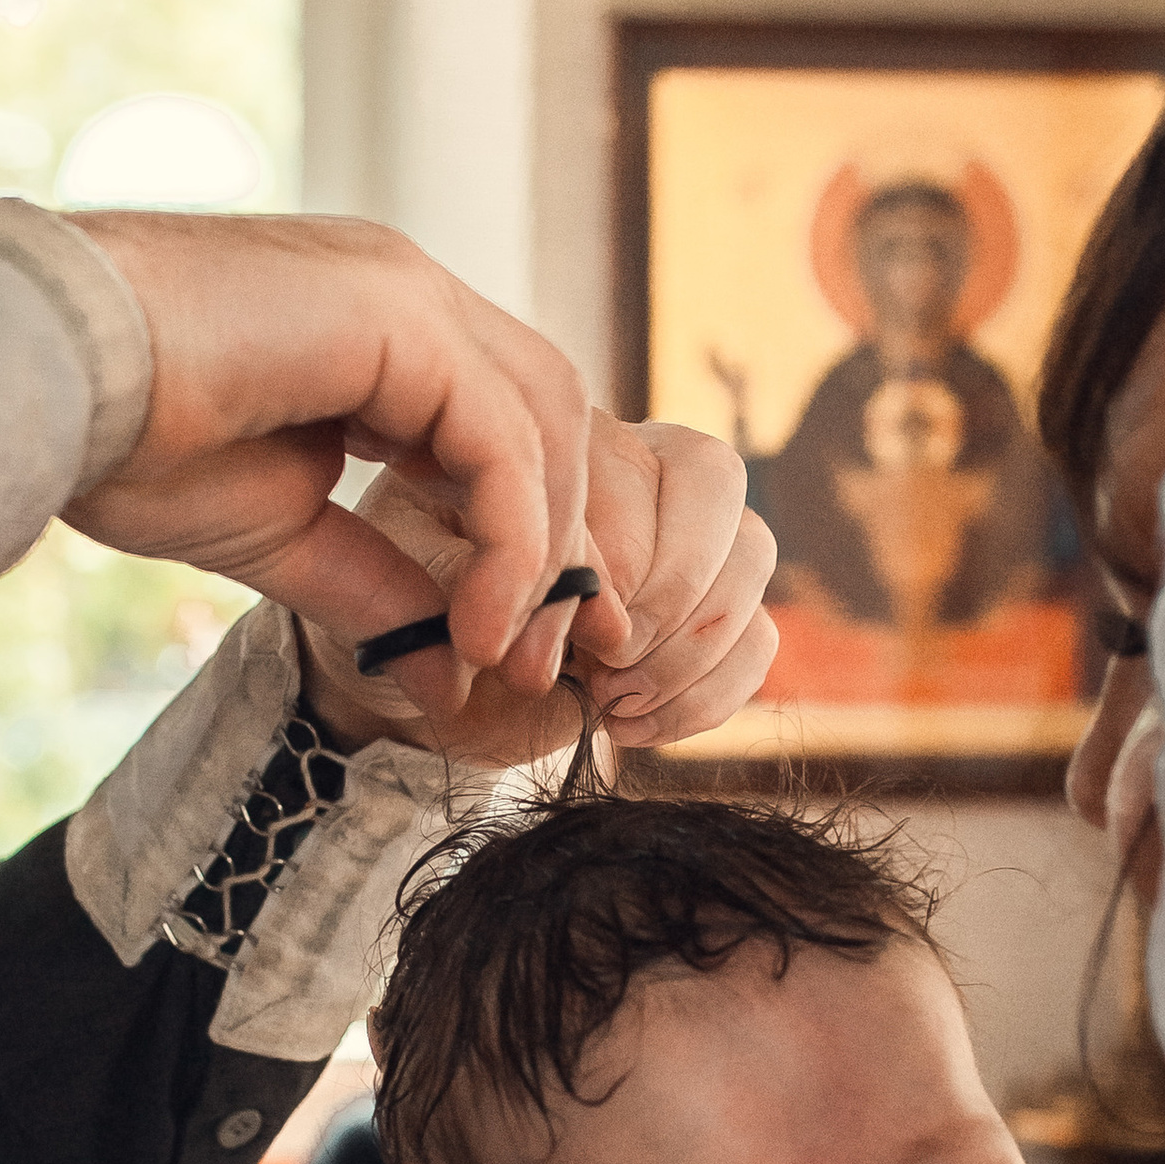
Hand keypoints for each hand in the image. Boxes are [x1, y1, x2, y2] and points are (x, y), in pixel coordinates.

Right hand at [62, 210, 774, 758]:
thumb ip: (377, 590)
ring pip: (544, 423)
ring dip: (540, 552)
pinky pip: (503, 437)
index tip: (510, 648)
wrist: (39, 379)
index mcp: (380, 332)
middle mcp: (408, 293)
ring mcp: (407, 289)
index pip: (506, 428)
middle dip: (558, 548)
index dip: (527, 539)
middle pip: (549, 418)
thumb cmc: (122, 441)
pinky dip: (509, 538)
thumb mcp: (280, 537)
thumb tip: (453, 680)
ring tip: (499, 651)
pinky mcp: (398, 311)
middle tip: (538, 663)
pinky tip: (474, 619)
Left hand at [295, 421, 777, 765]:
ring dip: (691, 651)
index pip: (631, 475)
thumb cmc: (406, 616)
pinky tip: (634, 725)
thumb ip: (486, 584)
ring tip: (611, 702)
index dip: (605, 573)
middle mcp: (635, 469)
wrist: (420, 688)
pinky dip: (711, 694)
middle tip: (597, 670)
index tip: (546, 646)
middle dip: (662, 599)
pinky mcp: (707, 613)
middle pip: (717, 488)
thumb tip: (594, 625)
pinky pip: (759, 637)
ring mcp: (686, 540)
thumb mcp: (409, 585)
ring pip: (753, 556)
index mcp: (561, 438)